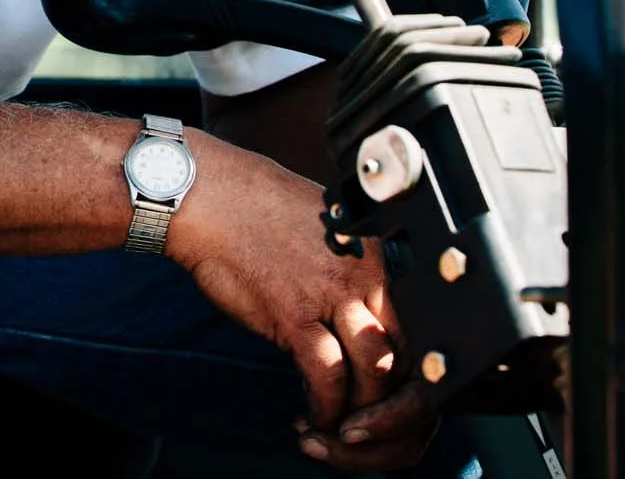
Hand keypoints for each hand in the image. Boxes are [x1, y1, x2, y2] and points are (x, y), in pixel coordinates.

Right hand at [165, 134, 438, 470]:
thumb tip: (358, 312)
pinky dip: (324, 407)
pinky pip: (326, 375)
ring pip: (376, 373)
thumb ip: (349, 269)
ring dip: (361, 412)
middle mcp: (365, 275)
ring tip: (343, 429)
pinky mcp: (293, 313)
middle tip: (369, 425)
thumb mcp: (324, 228)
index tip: (388, 395)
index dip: (410, 373)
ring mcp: (331, 293)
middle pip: (407, 356)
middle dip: (393, 405)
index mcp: (377, 255)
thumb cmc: (254, 206)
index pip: (419, 328)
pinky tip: (312, 416)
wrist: (205, 195)